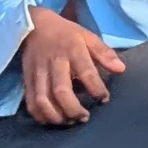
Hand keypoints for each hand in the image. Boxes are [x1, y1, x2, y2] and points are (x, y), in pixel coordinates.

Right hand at [18, 5, 125, 124]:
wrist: (34, 25)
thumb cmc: (66, 34)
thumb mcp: (87, 36)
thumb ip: (104, 53)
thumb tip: (121, 69)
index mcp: (72, 49)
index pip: (86, 72)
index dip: (97, 89)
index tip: (104, 99)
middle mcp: (54, 62)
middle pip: (61, 91)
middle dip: (73, 109)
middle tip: (84, 117)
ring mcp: (38, 72)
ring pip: (43, 99)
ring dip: (56, 116)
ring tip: (69, 122)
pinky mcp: (26, 79)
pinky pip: (30, 102)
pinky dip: (40, 115)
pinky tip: (51, 120)